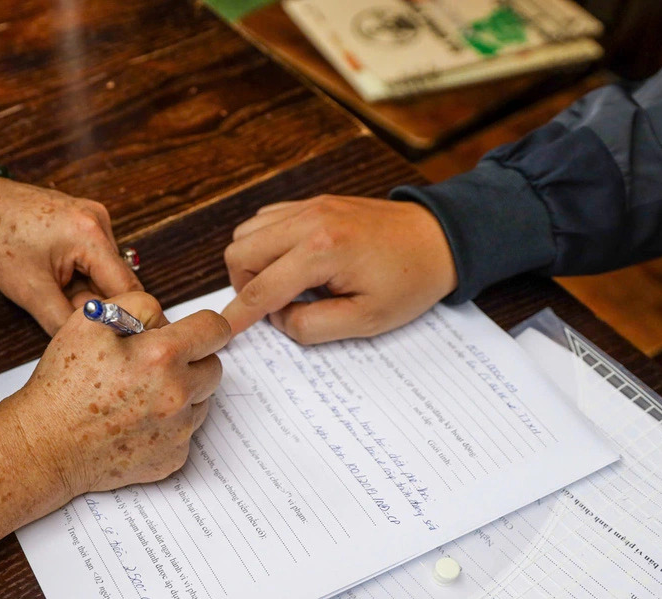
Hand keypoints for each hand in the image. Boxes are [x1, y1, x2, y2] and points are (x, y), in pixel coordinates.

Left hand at [0, 179, 141, 334]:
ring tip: (51, 291)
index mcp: (90, 234)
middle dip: (98, 304)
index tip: (118, 341)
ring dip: (85, 291)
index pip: (128, 289)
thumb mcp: (30, 292)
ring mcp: (91, 217)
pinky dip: (78, 276)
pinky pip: (92, 259)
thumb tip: (92, 343)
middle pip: (117, 280)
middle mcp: (98, 220)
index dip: (125, 320)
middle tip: (69, 318)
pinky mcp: (81, 220)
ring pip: (103, 272)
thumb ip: (66, 322)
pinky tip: (51, 277)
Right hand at [8, 292, 230, 495]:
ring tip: (139, 395)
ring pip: (202, 401)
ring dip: (181, 393)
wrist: (45, 445)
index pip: (215, 329)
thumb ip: (139, 304)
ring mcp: (178, 431)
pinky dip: (168, 425)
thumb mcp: (89, 321)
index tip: (189, 332)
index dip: (201, 327)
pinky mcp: (173, 458)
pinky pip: (185, 432)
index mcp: (162, 356)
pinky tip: (135, 422)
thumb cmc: (63, 383)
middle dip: (190, 360)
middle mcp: (178, 395)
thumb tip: (169, 319)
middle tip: (152, 365)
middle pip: (213, 367)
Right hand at [221, 196, 457, 343]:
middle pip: (239, 252)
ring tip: (284, 286)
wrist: (440, 239)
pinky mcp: (314, 202)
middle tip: (272, 308)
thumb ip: (312, 326)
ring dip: (252, 263)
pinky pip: (267, 220)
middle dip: (243, 286)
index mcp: (323, 251)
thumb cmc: (410, 281)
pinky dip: (265, 244)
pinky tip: (291, 264)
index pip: (262, 290)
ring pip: (247, 232)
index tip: (221, 332)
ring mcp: (310, 206)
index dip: (237, 316)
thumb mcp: (366, 321)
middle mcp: (310, 221)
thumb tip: (279, 319)